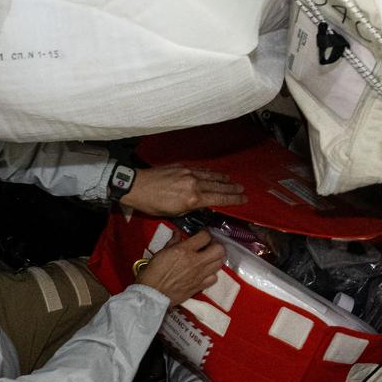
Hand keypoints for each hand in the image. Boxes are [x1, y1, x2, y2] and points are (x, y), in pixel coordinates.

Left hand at [120, 166, 245, 216]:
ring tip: (232, 181)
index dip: (233, 199)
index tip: (243, 199)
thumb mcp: (172, 213)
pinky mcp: (182, 167)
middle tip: (243, 189)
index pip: (218, 198)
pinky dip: (210, 172)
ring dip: (223, 179)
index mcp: (192, 199)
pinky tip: (214, 174)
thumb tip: (198, 204)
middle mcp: (194, 184)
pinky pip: (201, 170)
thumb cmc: (152, 204)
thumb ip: (188, 208)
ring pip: (211, 176)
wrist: (137, 186)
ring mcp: (188, 173)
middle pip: (218, 186)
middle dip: (232, 188)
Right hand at [133, 229, 224, 304]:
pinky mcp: (200, 286)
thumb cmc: (154, 272)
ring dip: (216, 259)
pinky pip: (214, 278)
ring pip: (219, 263)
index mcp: (184, 250)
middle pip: (219, 249)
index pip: (205, 236)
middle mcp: (195, 261)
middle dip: (216, 246)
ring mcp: (199, 275)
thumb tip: (177, 233)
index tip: (203, 235)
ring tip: (208, 259)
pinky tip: (205, 273)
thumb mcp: (161, 252)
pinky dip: (212, 275)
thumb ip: (173, 242)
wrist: (153, 293)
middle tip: (209, 247)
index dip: (205, 234)